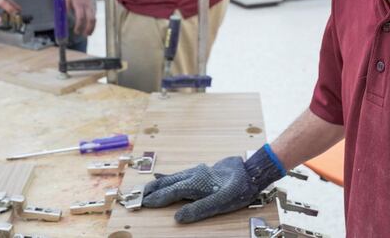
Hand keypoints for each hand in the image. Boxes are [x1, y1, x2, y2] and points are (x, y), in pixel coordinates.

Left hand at [66, 0, 96, 35]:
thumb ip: (66, 8)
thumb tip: (63, 19)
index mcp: (79, 4)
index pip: (80, 17)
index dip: (79, 26)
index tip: (76, 31)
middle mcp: (87, 6)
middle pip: (91, 19)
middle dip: (89, 28)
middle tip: (85, 35)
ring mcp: (92, 7)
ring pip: (94, 19)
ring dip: (92, 28)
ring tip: (88, 34)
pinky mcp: (94, 8)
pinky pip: (94, 18)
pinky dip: (93, 24)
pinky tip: (90, 29)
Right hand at [142, 157, 260, 222]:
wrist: (251, 171)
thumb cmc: (239, 189)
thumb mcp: (221, 203)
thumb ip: (199, 209)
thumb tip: (178, 217)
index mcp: (196, 184)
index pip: (171, 193)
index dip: (157, 199)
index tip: (142, 203)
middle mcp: (194, 176)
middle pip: (168, 183)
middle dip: (153, 190)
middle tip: (138, 196)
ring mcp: (198, 172)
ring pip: (174, 177)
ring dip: (159, 184)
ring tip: (147, 188)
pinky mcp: (203, 171)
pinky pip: (181, 174)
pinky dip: (170, 177)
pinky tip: (164, 177)